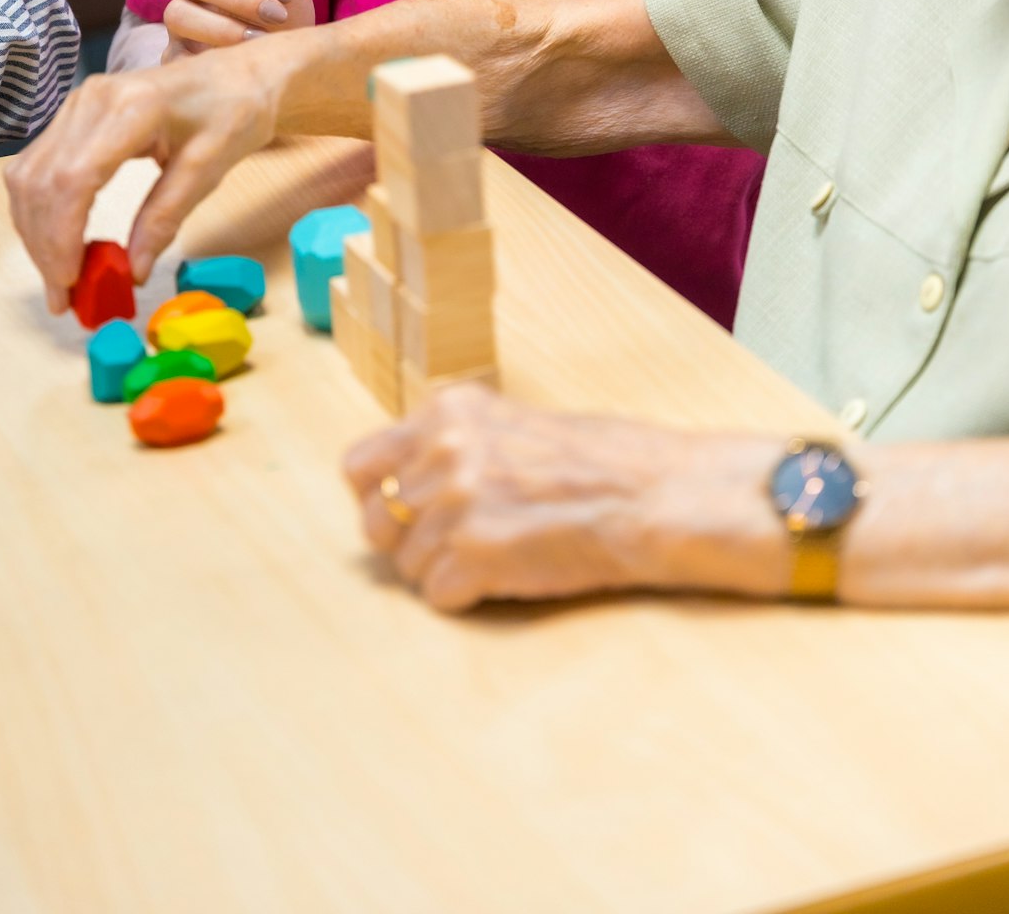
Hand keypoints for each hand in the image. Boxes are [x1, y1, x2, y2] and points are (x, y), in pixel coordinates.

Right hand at [5, 39, 282, 313]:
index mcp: (131, 108)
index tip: (69, 283)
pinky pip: (38, 166)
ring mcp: (77, 103)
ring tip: (59, 277)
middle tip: (62, 298)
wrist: (237, 74)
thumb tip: (133, 272)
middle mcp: (91, 100)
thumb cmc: (232, 114)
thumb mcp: (209, 169)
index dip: (61, 236)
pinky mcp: (73, 114)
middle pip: (41, 182)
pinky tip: (58, 242)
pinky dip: (40, 210)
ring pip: (28, 176)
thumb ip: (166, 218)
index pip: (73, 179)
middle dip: (44, 245)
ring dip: (35, 232)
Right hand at [164, 0, 314, 56]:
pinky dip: (207, 58)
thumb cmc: (284, 13)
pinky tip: (239, 61)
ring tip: (260, 40)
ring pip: (177, 13)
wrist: (286, 61)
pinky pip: (174, 57)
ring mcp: (178, 24)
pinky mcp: (176, 59)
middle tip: (277, 14)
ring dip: (222, 27)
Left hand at [343, 386, 787, 612]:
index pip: (359, 464)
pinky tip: (504, 578)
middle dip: (409, 541)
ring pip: (406, 565)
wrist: (648, 495)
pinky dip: (465, 597)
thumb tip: (400, 481)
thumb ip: (451, 443)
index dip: (376, 497)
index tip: (401, 511)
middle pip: (377, 521)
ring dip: (441, 571)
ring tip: (495, 557)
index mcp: (447, 412)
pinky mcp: (474, 555)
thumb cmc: (595, 461)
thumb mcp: (508, 424)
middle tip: (453, 544)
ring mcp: (455, 503)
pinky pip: (436, 595)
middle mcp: (442, 450)